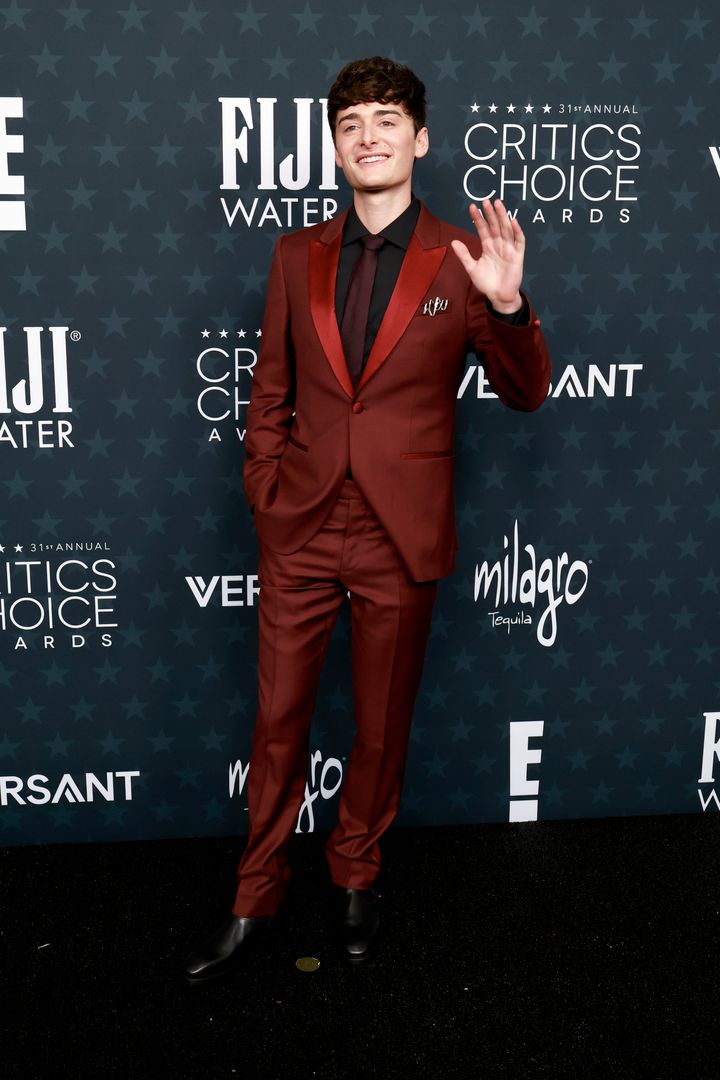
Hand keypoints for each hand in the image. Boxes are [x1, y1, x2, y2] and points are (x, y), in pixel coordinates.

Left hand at [451, 199, 524, 313]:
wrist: (499, 296)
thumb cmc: (487, 283)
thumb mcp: (472, 268)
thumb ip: (464, 255)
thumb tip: (453, 242)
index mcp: (488, 246)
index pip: (483, 228)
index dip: (478, 218)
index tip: (472, 207)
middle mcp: (499, 245)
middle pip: (495, 225)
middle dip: (490, 213)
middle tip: (485, 200)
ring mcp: (509, 249)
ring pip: (506, 229)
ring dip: (503, 216)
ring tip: (498, 204)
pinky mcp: (518, 256)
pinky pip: (519, 241)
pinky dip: (517, 231)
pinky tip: (513, 221)